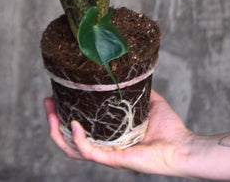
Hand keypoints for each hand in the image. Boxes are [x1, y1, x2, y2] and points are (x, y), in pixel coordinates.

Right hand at [44, 89, 193, 175]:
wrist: (183, 145)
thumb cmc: (169, 129)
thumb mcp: (147, 101)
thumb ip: (135, 88)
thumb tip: (126, 69)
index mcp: (109, 136)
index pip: (79, 129)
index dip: (63, 114)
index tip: (54, 95)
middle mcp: (105, 148)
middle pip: (69, 140)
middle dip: (53, 122)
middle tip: (46, 102)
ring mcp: (109, 155)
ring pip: (73, 150)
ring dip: (58, 132)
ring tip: (51, 114)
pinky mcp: (116, 160)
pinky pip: (90, 153)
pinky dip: (78, 141)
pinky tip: (73, 126)